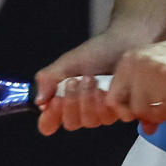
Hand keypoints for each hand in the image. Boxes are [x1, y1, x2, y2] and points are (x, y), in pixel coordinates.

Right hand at [33, 27, 154, 135]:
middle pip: (71, 123)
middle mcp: (83, 109)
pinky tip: (107, 86)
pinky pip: (109, 117)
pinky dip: (105, 102)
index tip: (53, 102)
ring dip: (89, 99)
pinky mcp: (121, 111)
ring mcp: (102, 112)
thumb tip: (39, 100)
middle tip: (74, 82)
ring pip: (90, 122)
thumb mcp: (68, 62)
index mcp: (66, 99)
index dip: (49, 118)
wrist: (126, 42)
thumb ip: (49, 79)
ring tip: (91, 79)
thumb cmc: (98, 51)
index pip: (50, 123)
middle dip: (71, 102)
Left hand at [103, 31, 165, 135]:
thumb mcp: (158, 82)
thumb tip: (147, 129)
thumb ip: (148, 104)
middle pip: (135, 109)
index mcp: (127, 64)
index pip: (113, 100)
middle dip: (154, 115)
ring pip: (152, 110)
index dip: (129, 112)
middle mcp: (136, 64)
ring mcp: (152, 67)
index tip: (146, 113)